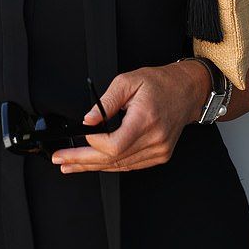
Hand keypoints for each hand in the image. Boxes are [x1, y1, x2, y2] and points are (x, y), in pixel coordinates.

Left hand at [50, 62, 210, 174]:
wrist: (186, 91)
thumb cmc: (159, 83)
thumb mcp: (128, 81)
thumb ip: (106, 102)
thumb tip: (88, 120)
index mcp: (146, 120)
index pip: (115, 145)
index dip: (95, 145)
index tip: (84, 136)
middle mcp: (155, 139)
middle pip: (114, 160)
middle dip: (83, 161)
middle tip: (61, 160)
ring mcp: (159, 150)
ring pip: (121, 166)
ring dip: (93, 166)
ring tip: (71, 165)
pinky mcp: (160, 155)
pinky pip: (131, 165)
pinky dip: (111, 164)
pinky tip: (95, 163)